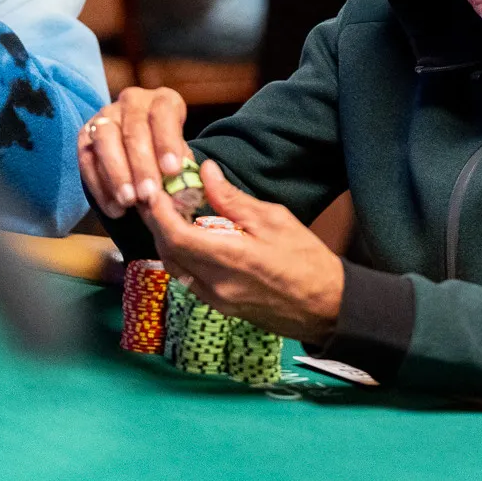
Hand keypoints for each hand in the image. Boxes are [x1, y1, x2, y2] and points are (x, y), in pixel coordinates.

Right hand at [78, 87, 189, 217]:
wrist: (145, 144)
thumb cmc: (169, 150)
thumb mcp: (181, 152)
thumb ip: (182, 167)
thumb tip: (182, 193)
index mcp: (162, 100)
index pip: (163, 115)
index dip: (167, 143)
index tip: (172, 171)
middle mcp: (132, 102)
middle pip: (133, 130)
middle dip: (141, 166)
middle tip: (148, 195)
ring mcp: (105, 116)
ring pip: (106, 141)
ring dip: (116, 174)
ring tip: (128, 202)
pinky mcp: (85, 134)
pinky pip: (87, 159)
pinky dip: (99, 186)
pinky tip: (113, 207)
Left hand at [142, 161, 344, 343]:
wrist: (326, 306)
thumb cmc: (307, 259)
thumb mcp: (275, 219)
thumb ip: (234, 199)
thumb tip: (206, 172)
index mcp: (230, 258)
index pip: (176, 235)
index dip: (158, 212)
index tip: (155, 191)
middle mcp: (215, 284)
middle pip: (168, 251)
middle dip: (157, 223)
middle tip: (159, 197)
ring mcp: (215, 300)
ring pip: (174, 267)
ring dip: (166, 241)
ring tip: (172, 215)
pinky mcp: (219, 308)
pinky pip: (187, 279)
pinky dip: (181, 256)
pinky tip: (191, 240)